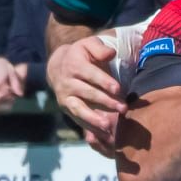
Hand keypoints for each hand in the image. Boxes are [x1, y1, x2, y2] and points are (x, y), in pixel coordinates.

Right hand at [49, 37, 124, 151]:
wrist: (57, 67)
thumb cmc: (80, 55)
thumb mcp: (88, 44)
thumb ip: (99, 48)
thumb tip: (111, 53)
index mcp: (74, 64)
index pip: (90, 75)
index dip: (104, 82)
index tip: (118, 89)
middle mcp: (67, 82)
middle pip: (88, 93)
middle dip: (106, 101)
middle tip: (123, 108)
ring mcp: (65, 97)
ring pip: (79, 109)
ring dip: (93, 119)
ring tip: (107, 127)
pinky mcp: (66, 108)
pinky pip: (78, 119)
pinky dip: (89, 128)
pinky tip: (102, 135)